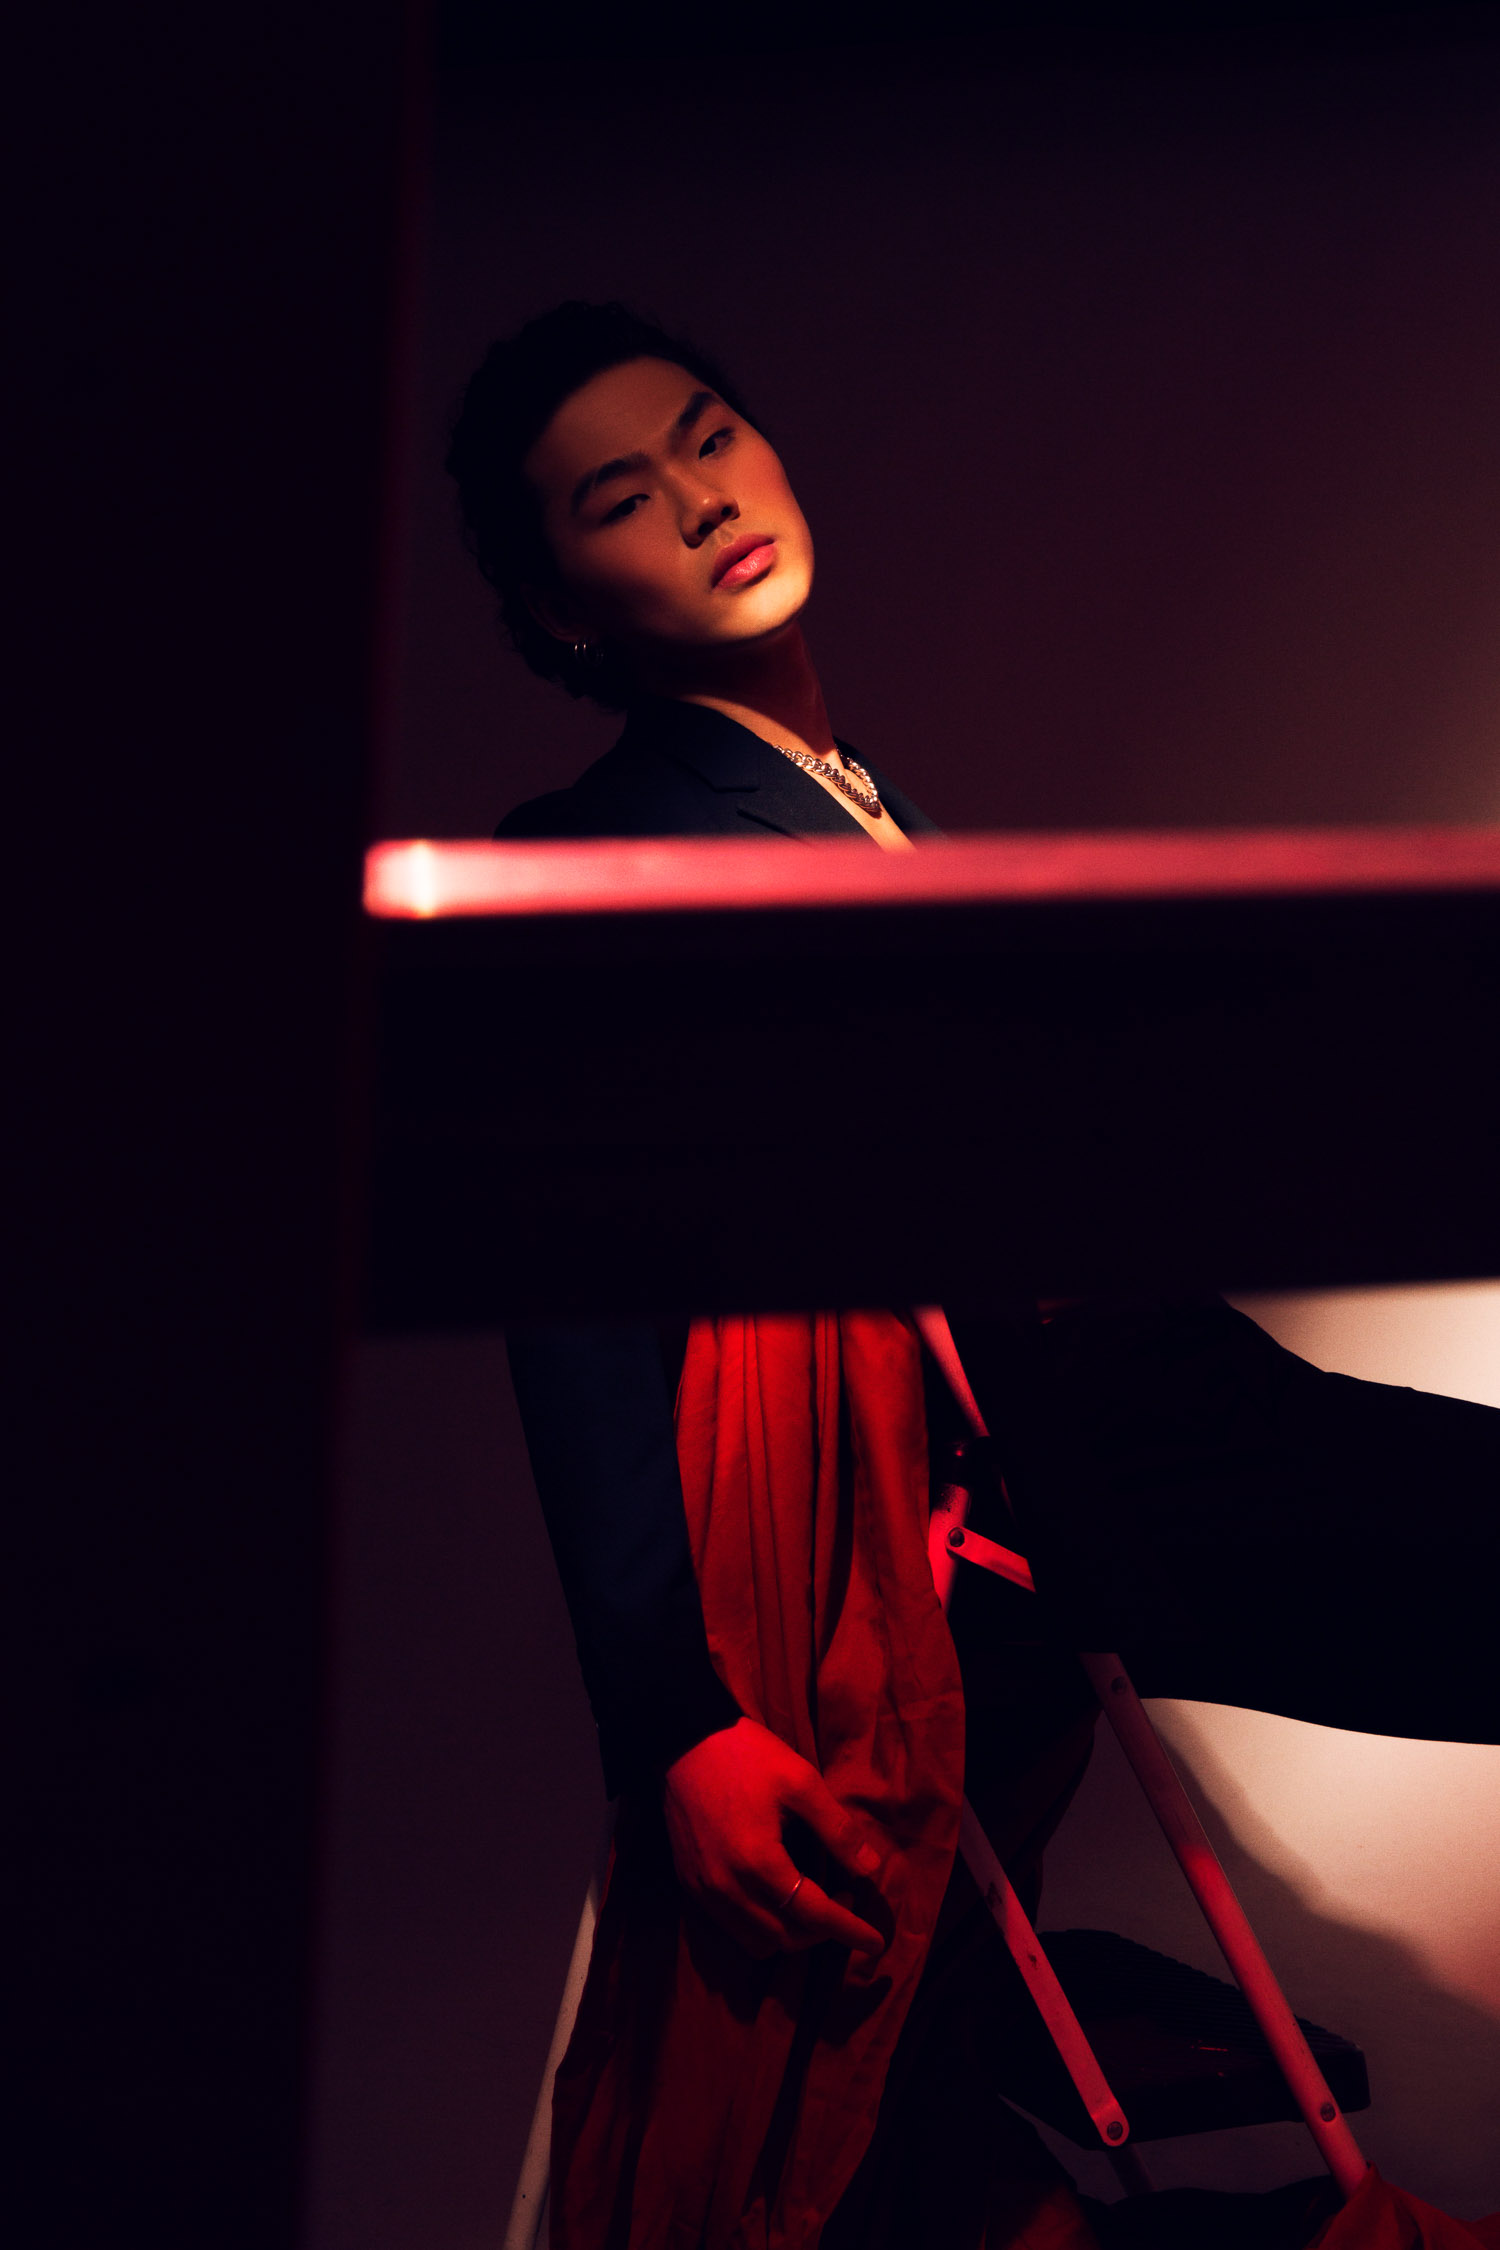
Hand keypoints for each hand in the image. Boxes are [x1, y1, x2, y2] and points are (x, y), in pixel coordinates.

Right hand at [663, 1717, 886, 1959]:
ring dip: (792, 1934)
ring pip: (758, 1941)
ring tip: (812, 1901)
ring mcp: (704, 1889)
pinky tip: (776, 1897)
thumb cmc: (746, 1755)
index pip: (813, 1916)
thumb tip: (869, 1869)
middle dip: (824, 1931)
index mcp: (759, 1862)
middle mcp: (728, 1888)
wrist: (683, 1738)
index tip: (877, 1942)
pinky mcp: (690, 1882)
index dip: (849, 1931)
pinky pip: (732, 1926)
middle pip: (787, 1937)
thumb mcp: (801, 1782)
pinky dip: (762, 1925)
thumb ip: (837, 1830)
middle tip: (846, 1900)